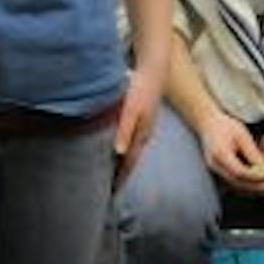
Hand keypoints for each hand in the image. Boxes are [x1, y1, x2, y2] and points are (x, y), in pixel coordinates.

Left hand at [114, 67, 162, 184]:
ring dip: (122, 163)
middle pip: (131, 160)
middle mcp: (143, 134)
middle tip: (109, 190)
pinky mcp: (141, 118)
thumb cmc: (140, 88)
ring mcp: (144, 126)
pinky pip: (131, 140)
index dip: (120, 178)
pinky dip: (124, 149)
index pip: (129, 163)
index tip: (111, 194)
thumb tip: (118, 153)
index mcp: (141, 135)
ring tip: (112, 174)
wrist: (154, 69)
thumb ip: (124, 130)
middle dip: (121, 175)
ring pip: (131, 150)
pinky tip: (118, 148)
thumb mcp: (130, 109)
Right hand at [198, 113, 263, 191]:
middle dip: (258, 186)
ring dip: (253, 188)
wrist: (207, 124)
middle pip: (238, 182)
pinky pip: (233, 182)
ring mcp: (214, 170)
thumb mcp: (242, 135)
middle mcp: (215, 165)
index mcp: (220, 154)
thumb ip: (252, 152)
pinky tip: (259, 183)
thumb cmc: (225, 126)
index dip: (256, 176)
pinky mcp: (217, 171)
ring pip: (236, 185)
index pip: (240, 171)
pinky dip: (247, 184)